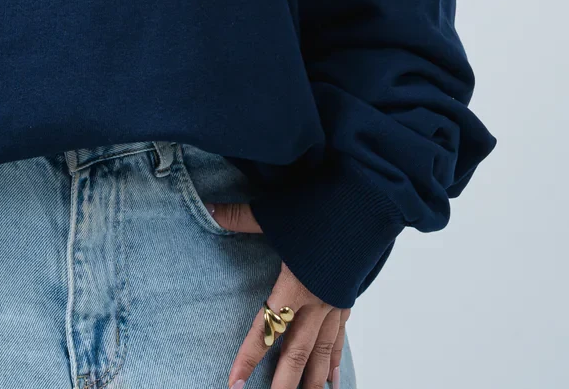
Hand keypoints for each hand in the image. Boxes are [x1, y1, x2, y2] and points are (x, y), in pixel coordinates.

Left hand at [204, 200, 349, 388]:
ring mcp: (334, 304)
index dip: (248, 356)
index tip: (235, 383)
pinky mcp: (347, 300)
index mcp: (294, 285)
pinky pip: (340, 339)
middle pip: (296, 352)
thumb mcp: (276, 212)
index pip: (265, 328)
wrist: (368, 204)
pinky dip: (335, 363)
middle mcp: (316, 302)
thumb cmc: (321, 207)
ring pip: (321, 354)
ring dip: (312, 382)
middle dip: (283, 384)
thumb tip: (207, 208)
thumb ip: (240, 217)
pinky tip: (334, 382)